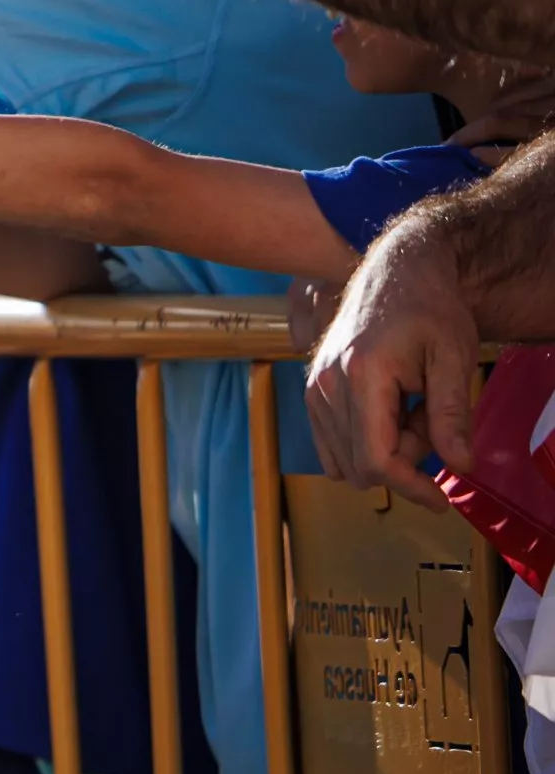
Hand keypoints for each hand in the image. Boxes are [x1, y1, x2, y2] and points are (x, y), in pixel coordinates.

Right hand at [307, 218, 474, 507]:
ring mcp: (314, 389)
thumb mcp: (454, 359)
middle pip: (362, 464)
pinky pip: (332, 446)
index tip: (441, 500)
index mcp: (362, 375)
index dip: (411, 487)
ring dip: (386, 450)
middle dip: (405, 460)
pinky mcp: (312, 392)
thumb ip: (452, 416)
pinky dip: (365, 443)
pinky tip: (390, 412)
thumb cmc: (430, 310)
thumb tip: (460, 465)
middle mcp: (326, 385)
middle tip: (433, 421)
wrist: (396, 273)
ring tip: (412, 410)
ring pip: (347, 459)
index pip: (377, 460)